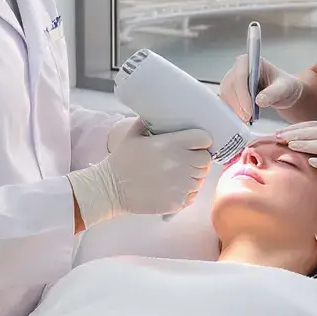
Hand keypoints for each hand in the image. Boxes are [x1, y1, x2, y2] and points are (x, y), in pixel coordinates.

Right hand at [68, 118, 211, 226]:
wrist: (111, 188)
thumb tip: (155, 114)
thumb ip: (147, 122)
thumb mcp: (133, 135)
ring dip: (193, 177)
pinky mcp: (177, 202)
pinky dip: (186, 193)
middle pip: (205, 160)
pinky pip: (192, 195)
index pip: (204, 139)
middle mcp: (180, 164)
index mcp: (172, 144)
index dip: (202, 142)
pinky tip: (173, 189)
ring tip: (178, 176)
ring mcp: (180, 184)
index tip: (195, 145)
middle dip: (199, 160)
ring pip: (200, 179)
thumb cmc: (122, 160)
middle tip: (187, 162)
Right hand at [219, 55, 303, 121]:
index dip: (243, 93)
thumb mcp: (284, 89)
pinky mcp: (230, 90)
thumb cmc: (284, 86)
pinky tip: (244, 115)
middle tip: (248, 117)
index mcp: (251, 62)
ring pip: (226, 94)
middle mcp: (239, 68)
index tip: (249, 110)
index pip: (240, 75)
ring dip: (235, 108)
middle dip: (238, 104)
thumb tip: (259, 100)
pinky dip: (233, 110)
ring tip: (248, 117)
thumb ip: (273, 93)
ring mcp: (233, 79)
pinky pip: (226, 100)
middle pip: (230, 85)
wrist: (283, 93)